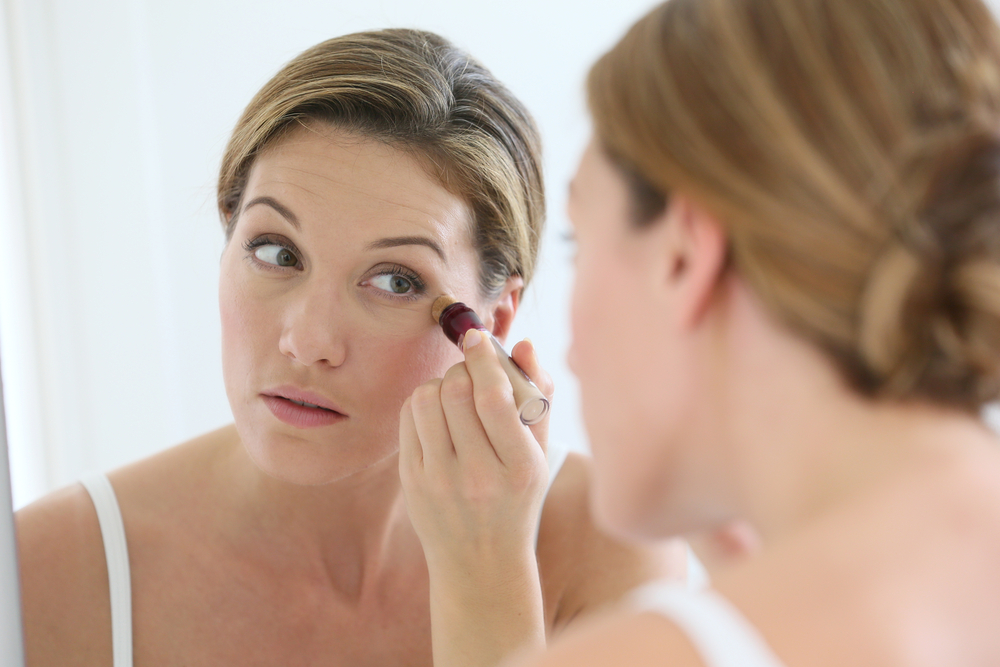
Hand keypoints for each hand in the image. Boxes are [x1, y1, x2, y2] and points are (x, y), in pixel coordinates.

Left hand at [399, 330, 553, 572]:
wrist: (480, 563)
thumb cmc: (517, 500)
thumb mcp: (540, 456)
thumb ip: (538, 397)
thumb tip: (522, 343)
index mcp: (520, 468)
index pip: (494, 398)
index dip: (483, 358)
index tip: (478, 336)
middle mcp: (478, 476)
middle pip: (457, 391)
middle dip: (463, 368)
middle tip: (471, 371)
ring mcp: (440, 480)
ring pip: (427, 399)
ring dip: (440, 383)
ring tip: (455, 394)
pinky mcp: (412, 481)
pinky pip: (409, 418)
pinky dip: (422, 402)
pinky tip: (438, 414)